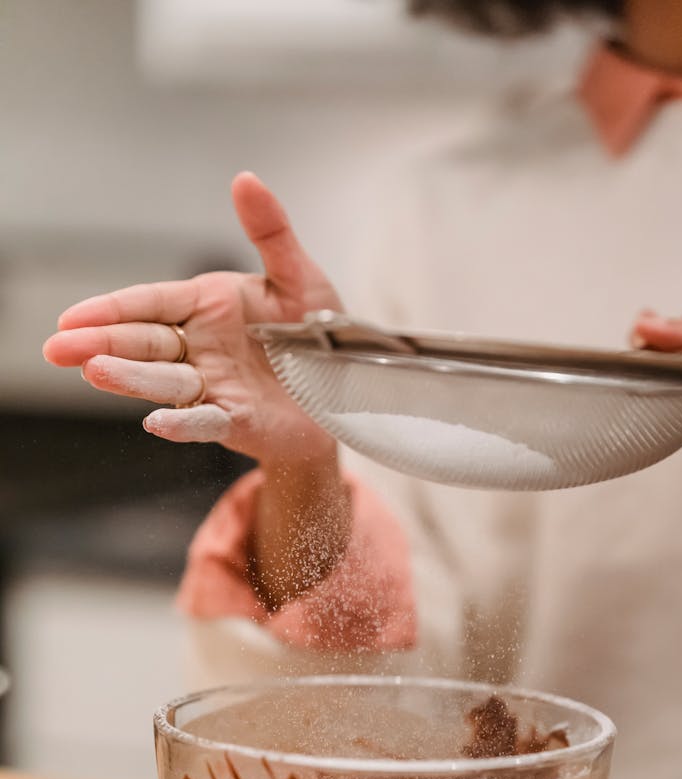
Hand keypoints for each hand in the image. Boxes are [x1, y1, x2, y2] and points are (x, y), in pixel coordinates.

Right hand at [44, 174, 350, 608]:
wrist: (350, 393)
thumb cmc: (320, 335)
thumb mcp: (299, 277)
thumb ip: (270, 232)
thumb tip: (245, 178)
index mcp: (209, 307)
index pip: (151, 305)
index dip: (111, 310)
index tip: (71, 318)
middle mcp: (203, 347)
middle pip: (143, 345)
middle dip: (100, 346)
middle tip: (58, 349)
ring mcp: (215, 386)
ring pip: (163, 382)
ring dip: (129, 379)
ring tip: (93, 372)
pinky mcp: (236, 420)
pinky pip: (205, 422)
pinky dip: (182, 424)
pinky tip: (155, 423)